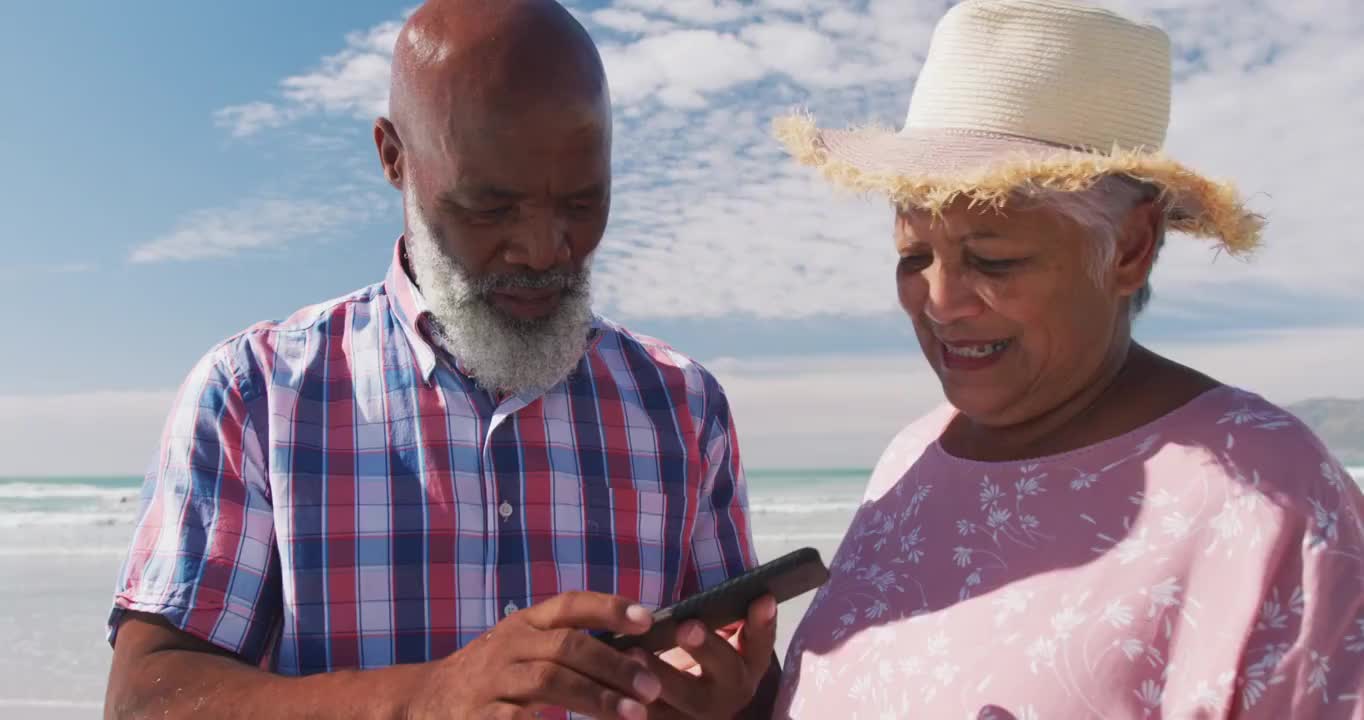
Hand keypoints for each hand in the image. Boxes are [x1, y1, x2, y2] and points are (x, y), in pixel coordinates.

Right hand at [404, 591, 663, 719]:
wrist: (424, 700)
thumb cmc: (495, 673)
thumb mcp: (524, 646)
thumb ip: (569, 643)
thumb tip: (639, 648)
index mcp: (525, 623)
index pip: (570, 604)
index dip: (609, 608)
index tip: (647, 621)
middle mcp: (510, 645)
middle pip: (567, 645)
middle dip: (613, 664)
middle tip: (652, 687)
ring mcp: (493, 681)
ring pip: (549, 680)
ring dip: (596, 697)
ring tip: (634, 714)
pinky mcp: (478, 716)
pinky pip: (517, 719)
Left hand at [632, 595, 777, 718]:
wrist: (677, 703)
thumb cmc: (696, 653)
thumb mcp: (714, 634)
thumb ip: (721, 616)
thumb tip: (736, 587)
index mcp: (747, 665)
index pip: (761, 643)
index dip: (763, 624)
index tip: (761, 598)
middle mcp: (732, 694)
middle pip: (726, 673)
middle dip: (707, 648)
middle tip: (686, 627)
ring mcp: (701, 715)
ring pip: (685, 700)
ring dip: (661, 677)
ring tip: (635, 654)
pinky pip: (652, 716)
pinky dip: (632, 702)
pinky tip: (612, 682)